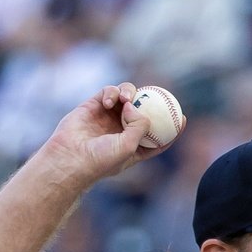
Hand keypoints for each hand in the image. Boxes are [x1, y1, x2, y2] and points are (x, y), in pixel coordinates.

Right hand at [39, 83, 164, 187]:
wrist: (70, 157)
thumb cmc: (100, 159)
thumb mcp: (128, 147)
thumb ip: (140, 126)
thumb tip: (139, 107)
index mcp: (133, 147)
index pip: (157, 136)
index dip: (170, 127)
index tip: (182, 117)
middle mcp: (121, 131)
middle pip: (143, 111)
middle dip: (151, 102)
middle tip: (157, 95)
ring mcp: (107, 117)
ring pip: (127, 97)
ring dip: (130, 93)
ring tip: (126, 99)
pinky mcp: (94, 106)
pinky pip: (109, 92)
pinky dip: (112, 92)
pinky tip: (110, 101)